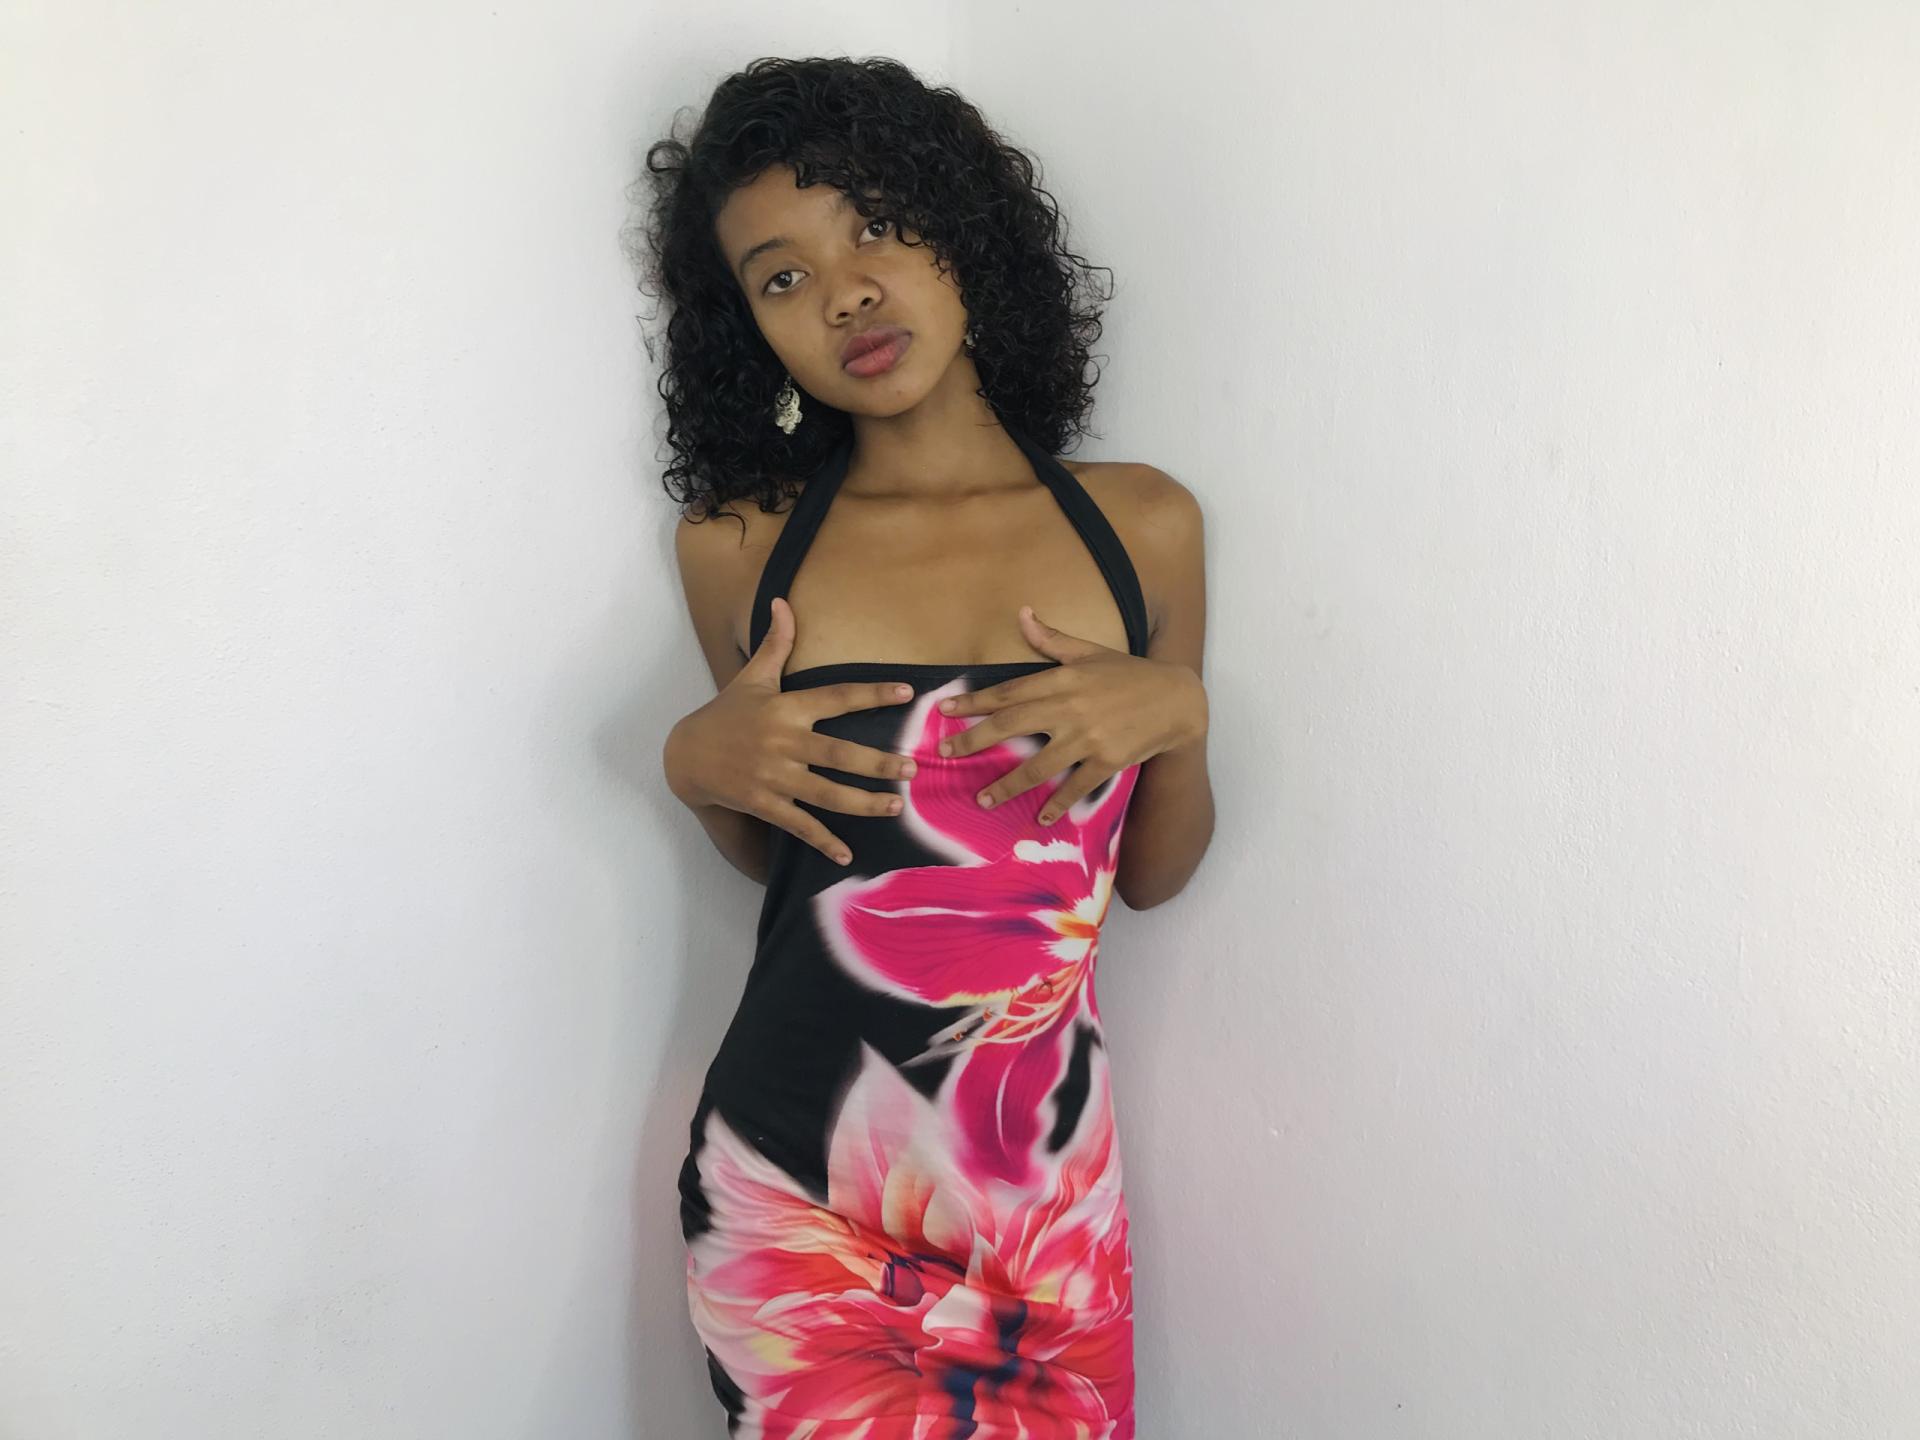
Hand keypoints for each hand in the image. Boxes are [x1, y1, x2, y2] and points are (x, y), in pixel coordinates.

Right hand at [664, 596, 918, 865]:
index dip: (872, 693)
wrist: (686, 755)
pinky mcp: (762, 803)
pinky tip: (847, 855)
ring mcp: (772, 776)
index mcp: (786, 708)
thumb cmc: (727, 713)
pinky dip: (822, 841)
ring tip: (894, 807)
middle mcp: (782, 741)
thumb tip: (782, 601)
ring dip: (861, 802)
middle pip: (837, 753)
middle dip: (876, 763)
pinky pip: (798, 825)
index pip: (836, 696)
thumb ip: (775, 644)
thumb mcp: (751, 678)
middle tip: (911, 768)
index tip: (907, 693)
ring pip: (824, 793)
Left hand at [934, 604, 1206, 824]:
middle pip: (1012, 725)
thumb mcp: (1090, 651)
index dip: (974, 701)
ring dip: (1007, 785)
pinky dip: (1058, 804)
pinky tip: (1039, 818)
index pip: (1009, 691)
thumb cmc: (1129, 674)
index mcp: (1063, 679)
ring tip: (982, 800)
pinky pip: (1076, 786)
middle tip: (946, 754)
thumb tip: (1022, 613)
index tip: (944, 710)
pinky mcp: (1107, 761)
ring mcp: (1089, 737)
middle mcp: (1070, 708)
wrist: (1176, 700)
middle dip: (975, 740)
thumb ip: (1051, 639)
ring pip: (1038, 765)